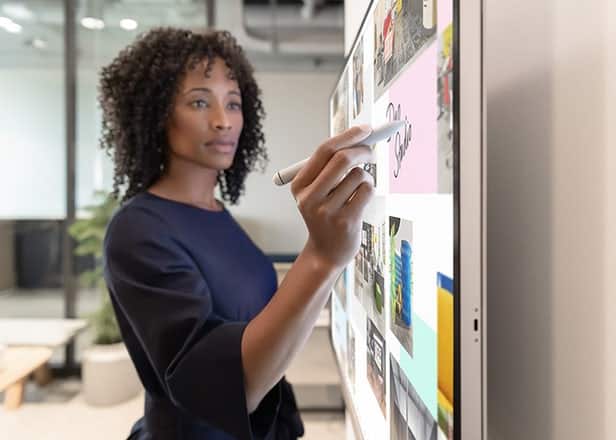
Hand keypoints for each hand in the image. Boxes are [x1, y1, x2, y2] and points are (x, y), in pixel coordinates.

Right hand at [291, 125, 375, 269]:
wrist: (326, 252)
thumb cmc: (325, 214)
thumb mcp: (317, 190)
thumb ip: (331, 166)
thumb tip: (359, 136)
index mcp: (300, 185)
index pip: (324, 151)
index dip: (347, 136)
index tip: (365, 129)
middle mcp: (310, 198)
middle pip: (342, 159)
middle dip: (362, 150)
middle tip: (371, 152)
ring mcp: (327, 211)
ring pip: (358, 175)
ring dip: (365, 176)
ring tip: (358, 189)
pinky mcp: (346, 221)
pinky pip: (366, 191)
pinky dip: (368, 190)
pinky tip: (360, 201)